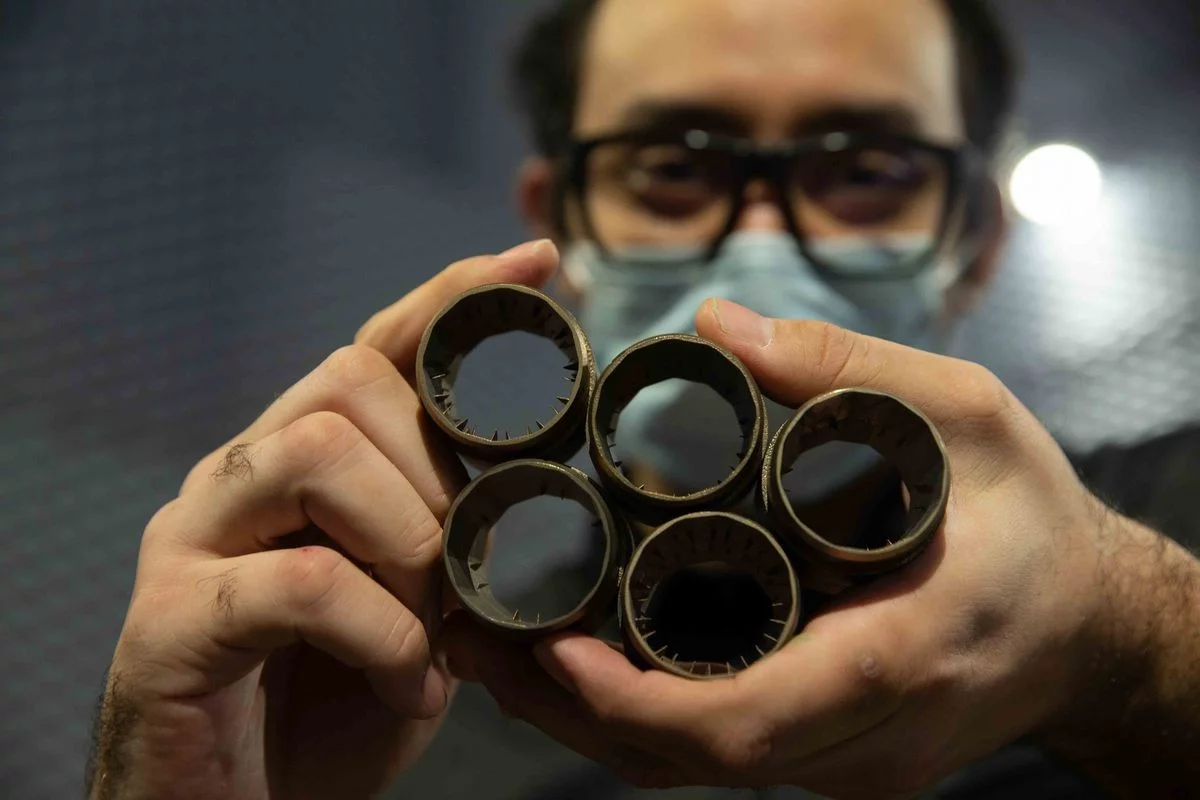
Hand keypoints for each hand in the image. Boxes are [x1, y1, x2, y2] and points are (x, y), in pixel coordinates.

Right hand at [88, 240, 558, 799]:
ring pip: (317, 454)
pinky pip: (297, 582)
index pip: (375, 345)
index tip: (538, 266)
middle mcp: (239, 474)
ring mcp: (193, 538)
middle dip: (441, 470)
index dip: (456, 300)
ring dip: (411, 542)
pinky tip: (410, 684)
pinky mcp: (169, 621)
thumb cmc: (336, 702)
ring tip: (438, 628)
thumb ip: (454, 538)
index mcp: (301, 460)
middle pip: (350, 383)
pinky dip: (381, 633)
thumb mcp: (420, 607)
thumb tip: (540, 492)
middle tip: (472, 565)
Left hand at [443, 297, 1189, 798]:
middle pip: (693, 763)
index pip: (747, 723)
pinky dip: (639, 721)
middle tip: (481, 634)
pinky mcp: (834, 757)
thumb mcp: (966, 416)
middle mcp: (867, 737)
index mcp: (902, 656)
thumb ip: (846, 370)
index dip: (634, 702)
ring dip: (589, 721)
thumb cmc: (1032, 519)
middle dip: (572, 712)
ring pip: (694, 772)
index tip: (552, 648)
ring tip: (500, 644)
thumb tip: (713, 326)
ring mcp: (848, 763)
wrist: (1089, 622)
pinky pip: (720, 758)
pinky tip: (579, 664)